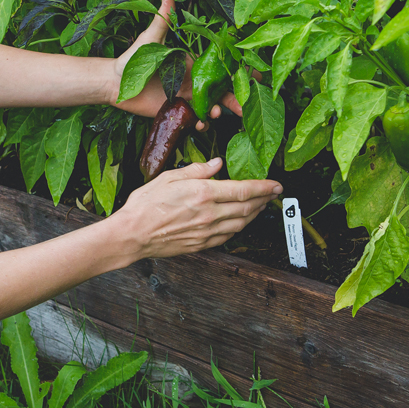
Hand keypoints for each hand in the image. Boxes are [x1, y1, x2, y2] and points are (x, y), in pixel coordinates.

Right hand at [109, 158, 280, 259]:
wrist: (133, 234)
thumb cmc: (145, 204)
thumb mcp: (169, 177)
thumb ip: (196, 170)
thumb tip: (217, 164)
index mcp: (203, 194)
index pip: (243, 190)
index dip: (263, 187)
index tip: (276, 184)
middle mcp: (209, 214)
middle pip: (247, 207)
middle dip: (264, 200)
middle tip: (274, 194)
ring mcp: (207, 232)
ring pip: (241, 223)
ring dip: (255, 214)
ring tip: (262, 206)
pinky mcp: (202, 244)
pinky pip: (228, 236)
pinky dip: (240, 227)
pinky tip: (242, 221)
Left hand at [112, 0, 241, 127]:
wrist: (113, 82)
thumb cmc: (132, 58)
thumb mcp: (151, 39)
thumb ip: (163, 20)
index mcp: (191, 64)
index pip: (220, 67)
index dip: (238, 72)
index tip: (254, 77)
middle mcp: (192, 81)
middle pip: (220, 91)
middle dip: (234, 98)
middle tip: (244, 106)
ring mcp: (185, 97)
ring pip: (209, 107)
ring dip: (217, 112)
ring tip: (215, 115)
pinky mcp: (176, 111)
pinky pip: (193, 119)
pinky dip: (200, 123)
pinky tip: (199, 124)